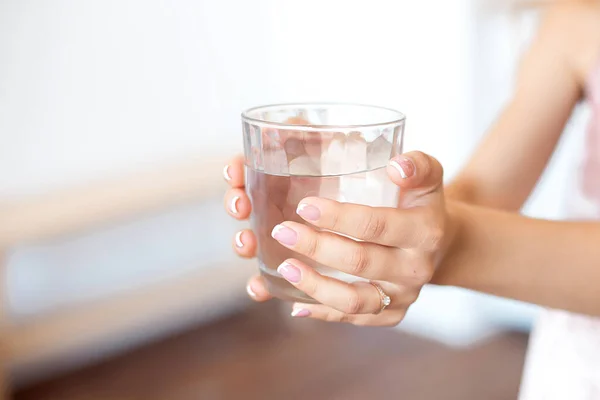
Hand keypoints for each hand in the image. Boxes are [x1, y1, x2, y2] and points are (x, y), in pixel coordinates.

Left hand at [224, 151, 456, 326]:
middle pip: (360, 262)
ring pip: (355, 300)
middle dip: (317, 247)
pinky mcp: (393, 314)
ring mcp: (404, 295)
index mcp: (424, 232)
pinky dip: (324, 313)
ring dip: (315, 286)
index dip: (338, 218)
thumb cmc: (422, 204)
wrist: (442, 243)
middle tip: (283, 232)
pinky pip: (355, 319)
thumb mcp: (428, 177)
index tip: (304, 207)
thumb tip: (396, 166)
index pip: (376, 226)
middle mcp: (416, 269)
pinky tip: (296, 304)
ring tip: (285, 268)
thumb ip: (417, 165)